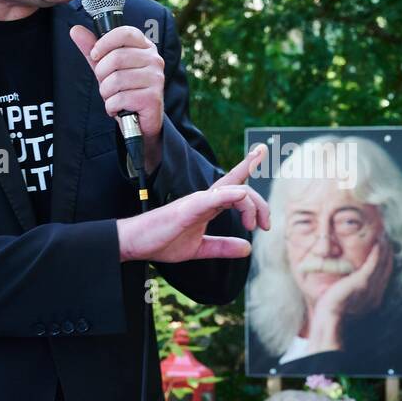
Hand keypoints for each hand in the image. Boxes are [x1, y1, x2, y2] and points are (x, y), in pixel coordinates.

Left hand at [70, 23, 164, 172]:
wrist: (140, 121)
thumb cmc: (125, 90)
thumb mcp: (106, 67)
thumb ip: (92, 49)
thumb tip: (75, 30)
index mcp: (145, 47)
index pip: (125, 33)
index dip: (105, 43)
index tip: (95, 55)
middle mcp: (154, 60)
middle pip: (117, 58)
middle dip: (102, 74)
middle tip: (105, 84)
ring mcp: (156, 79)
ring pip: (116, 80)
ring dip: (106, 93)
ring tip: (112, 97)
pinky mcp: (153, 98)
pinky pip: (120, 98)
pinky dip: (112, 106)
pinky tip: (118, 108)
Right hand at [117, 145, 270, 262]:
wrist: (135, 244)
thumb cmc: (162, 241)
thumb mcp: (200, 248)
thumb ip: (223, 246)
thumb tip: (247, 248)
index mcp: (208, 205)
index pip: (233, 183)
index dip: (247, 166)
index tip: (262, 152)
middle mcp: (205, 198)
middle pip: (242, 190)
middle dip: (261, 205)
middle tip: (266, 226)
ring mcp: (197, 201)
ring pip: (233, 192)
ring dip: (251, 206)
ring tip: (254, 226)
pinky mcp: (187, 208)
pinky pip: (213, 198)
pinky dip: (230, 195)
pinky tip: (242, 195)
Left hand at [305, 237, 394, 352]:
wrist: (329, 317)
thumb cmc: (332, 310)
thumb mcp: (346, 300)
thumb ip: (351, 291)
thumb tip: (348, 282)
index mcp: (373, 299)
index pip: (383, 277)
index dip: (385, 263)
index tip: (384, 251)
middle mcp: (376, 293)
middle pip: (386, 269)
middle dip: (387, 254)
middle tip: (386, 240)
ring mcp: (370, 288)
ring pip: (382, 265)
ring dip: (384, 250)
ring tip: (384, 238)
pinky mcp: (363, 282)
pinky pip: (373, 264)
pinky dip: (377, 253)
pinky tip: (378, 244)